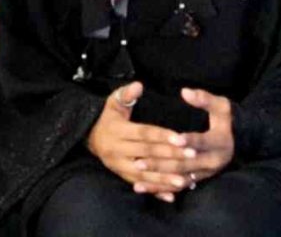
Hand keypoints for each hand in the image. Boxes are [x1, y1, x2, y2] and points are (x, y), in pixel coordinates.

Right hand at [86, 82, 195, 202]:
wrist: (89, 137)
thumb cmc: (107, 118)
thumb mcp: (113, 103)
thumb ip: (126, 94)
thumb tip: (139, 85)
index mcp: (117, 130)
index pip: (143, 133)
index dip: (162, 136)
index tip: (181, 138)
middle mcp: (116, 150)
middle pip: (147, 154)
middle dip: (170, 155)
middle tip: (192, 155)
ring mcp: (118, 165)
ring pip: (144, 174)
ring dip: (164, 178)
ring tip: (184, 181)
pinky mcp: (121, 176)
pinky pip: (140, 185)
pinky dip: (155, 191)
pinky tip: (171, 196)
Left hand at [125, 88, 234, 192]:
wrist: (238, 142)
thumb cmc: (225, 120)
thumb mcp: (222, 106)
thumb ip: (205, 99)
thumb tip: (185, 91)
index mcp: (218, 143)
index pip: (201, 142)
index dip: (189, 140)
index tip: (174, 138)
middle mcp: (212, 162)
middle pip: (185, 163)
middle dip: (162, 162)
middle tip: (139, 160)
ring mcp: (203, 173)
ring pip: (178, 177)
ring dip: (157, 176)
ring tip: (137, 169)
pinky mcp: (196, 180)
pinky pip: (176, 187)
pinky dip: (159, 188)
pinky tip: (140, 186)